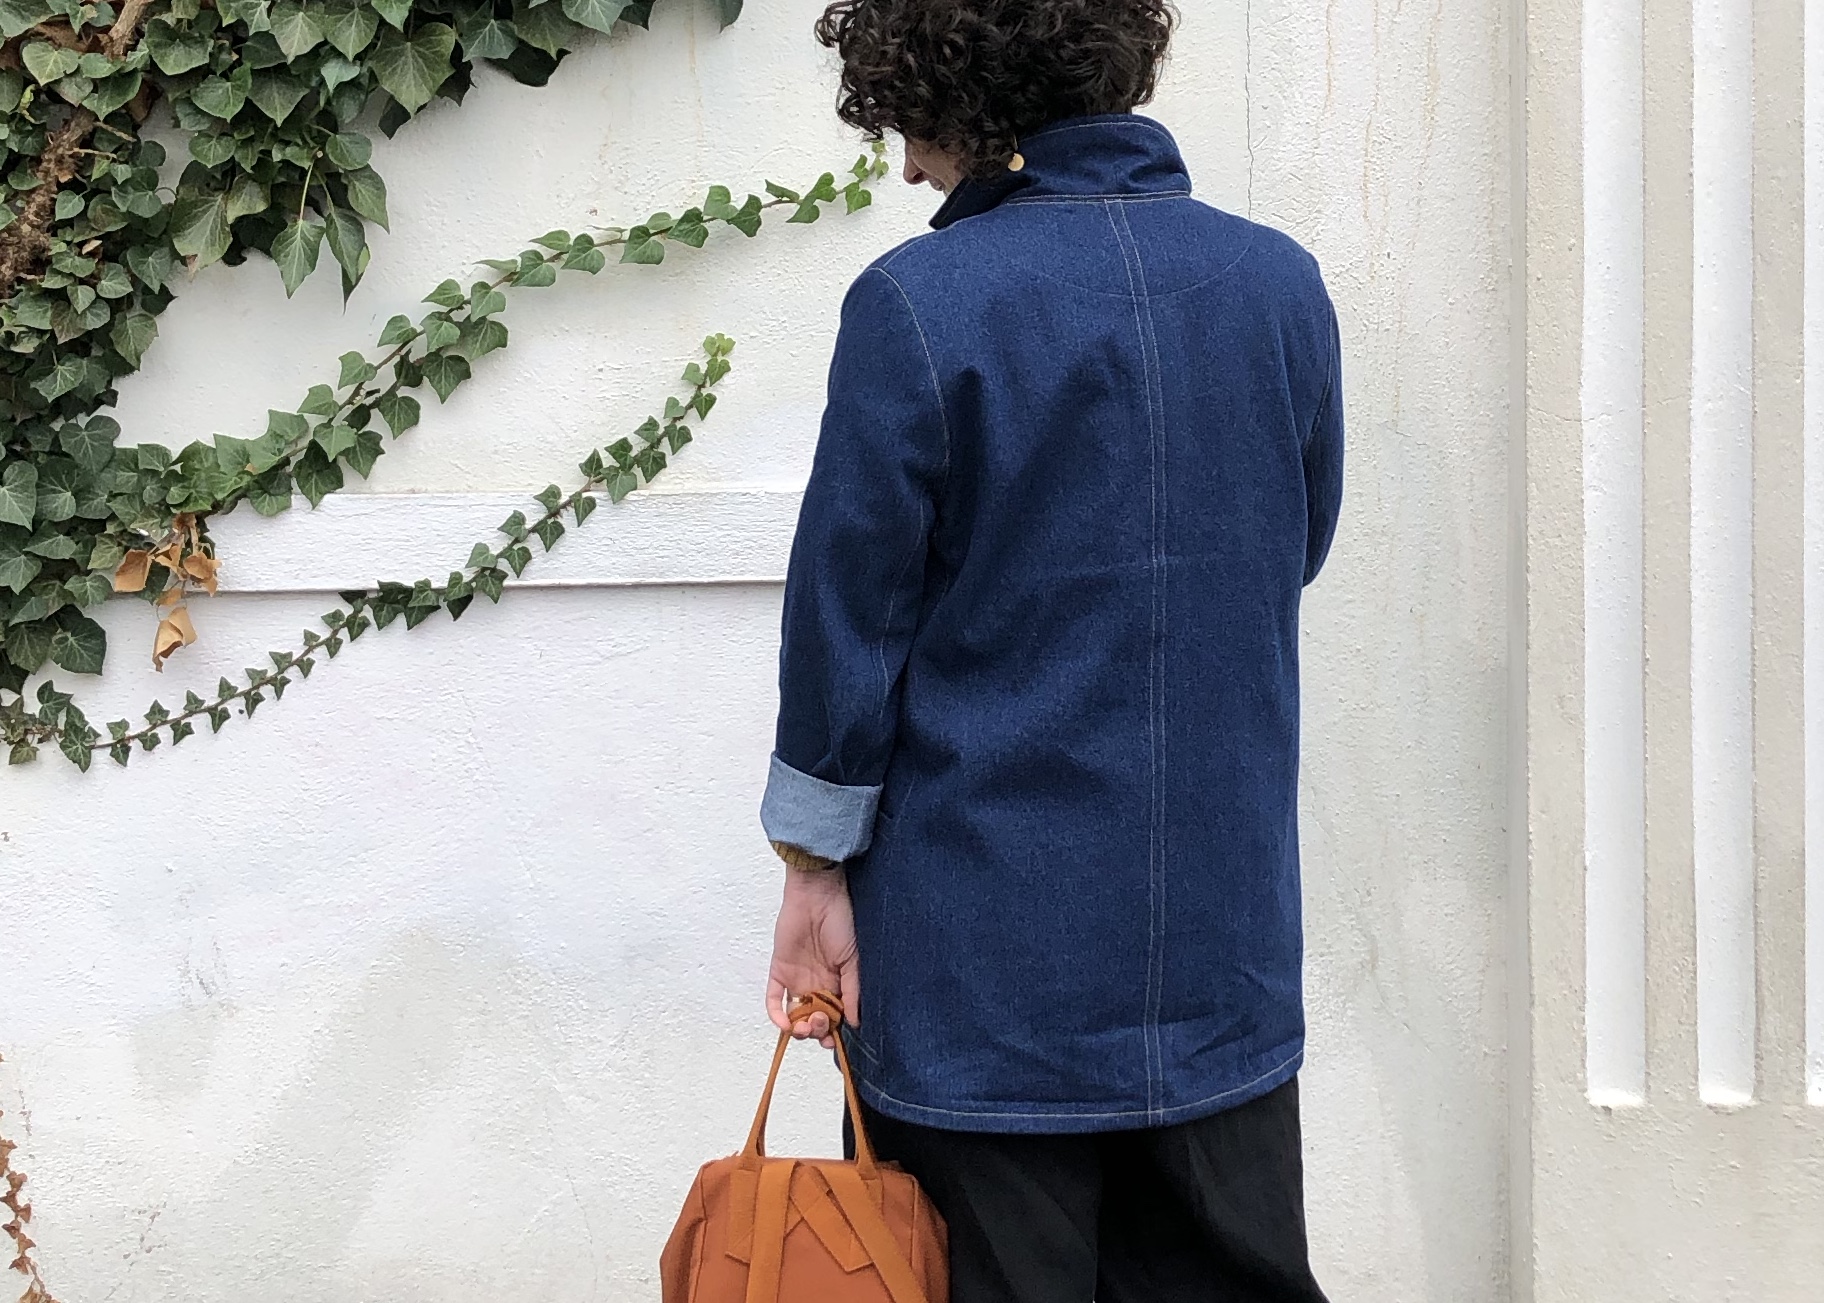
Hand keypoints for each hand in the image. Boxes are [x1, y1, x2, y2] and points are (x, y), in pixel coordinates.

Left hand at [766, 866, 859, 1049]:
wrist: (818, 895)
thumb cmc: (842, 920)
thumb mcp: (854, 959)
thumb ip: (853, 991)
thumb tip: (854, 1023)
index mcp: (838, 983)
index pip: (835, 1017)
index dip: (834, 1032)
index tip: (836, 1039)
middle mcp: (817, 985)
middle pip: (815, 1020)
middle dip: (818, 1030)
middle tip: (821, 1024)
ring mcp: (797, 979)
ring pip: (795, 1015)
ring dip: (799, 1028)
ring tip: (806, 1026)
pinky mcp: (779, 972)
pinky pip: (773, 999)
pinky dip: (776, 1015)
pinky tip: (785, 1024)